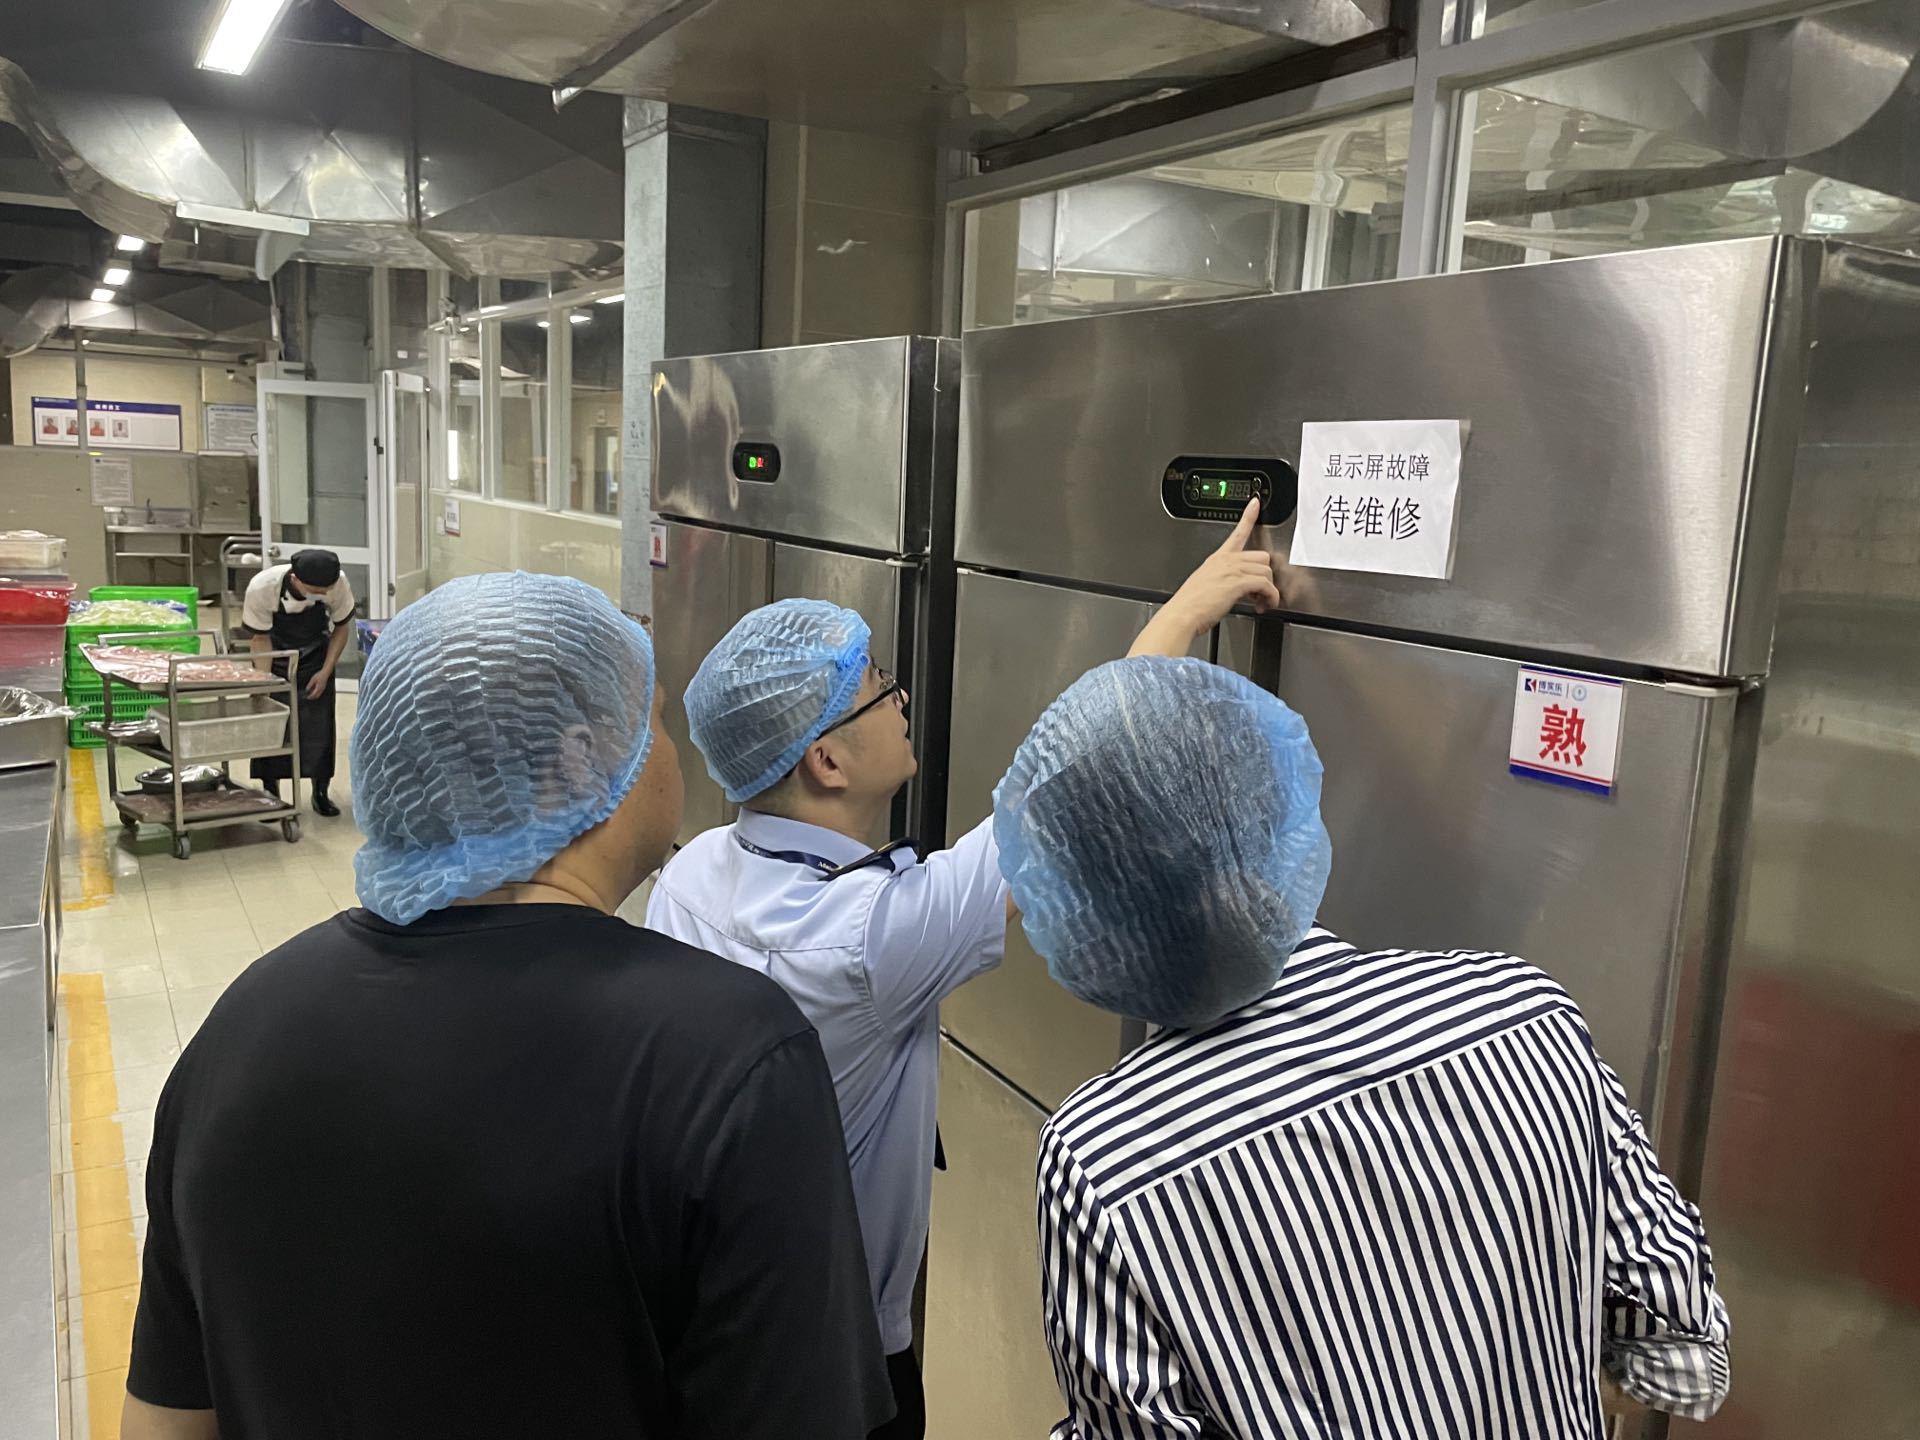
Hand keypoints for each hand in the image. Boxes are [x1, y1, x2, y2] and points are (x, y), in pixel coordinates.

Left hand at [304, 667, 331, 700]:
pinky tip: (313, 690)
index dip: (310, 696)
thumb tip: (307, 689)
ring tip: (309, 693)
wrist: (325, 673)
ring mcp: (323, 688)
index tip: (306, 697)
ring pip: (318, 694)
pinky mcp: (323, 687)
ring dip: (314, 695)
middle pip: (317, 696)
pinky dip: (316, 693)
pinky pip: (319, 692)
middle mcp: (321, 689)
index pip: (313, 694)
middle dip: (312, 697)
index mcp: (318, 688)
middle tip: (307, 697)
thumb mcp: (313, 679)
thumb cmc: (320, 675)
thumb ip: (310, 685)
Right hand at [1129, 500, 1279, 657]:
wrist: (1182, 615)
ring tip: (1260, 602)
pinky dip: (1271, 597)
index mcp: (1217, 559)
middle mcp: (1226, 561)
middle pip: (1262, 556)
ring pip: (1266, 571)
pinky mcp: (1238, 583)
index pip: (1237, 533)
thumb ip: (1221, 581)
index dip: (1248, 516)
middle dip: (1266, 575)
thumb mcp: (1204, 585)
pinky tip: (1264, 605)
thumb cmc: (1189, 605)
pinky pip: (1266, 585)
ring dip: (1269, 589)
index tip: (1255, 504)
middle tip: (1259, 592)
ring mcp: (1232, 570)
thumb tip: (1234, 590)